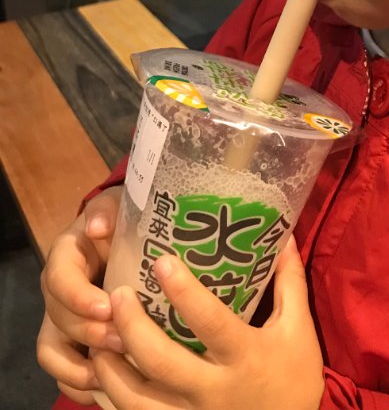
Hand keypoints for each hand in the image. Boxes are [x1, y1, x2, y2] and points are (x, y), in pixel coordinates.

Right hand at [37, 185, 124, 403]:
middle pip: (59, 319)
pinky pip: (62, 372)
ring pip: (53, 350)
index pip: (59, 279)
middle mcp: (59, 289)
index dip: (78, 297)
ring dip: (81, 365)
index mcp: (67, 255)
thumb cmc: (126, 219)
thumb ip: (107, 209)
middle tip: (127, 339)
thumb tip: (97, 226)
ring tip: (117, 368)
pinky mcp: (73, 341)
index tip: (107, 307)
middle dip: (90, 333)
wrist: (130, 234)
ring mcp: (63, 317)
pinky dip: (79, 385)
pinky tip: (107, 388)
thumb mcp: (120, 204)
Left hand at [93, 236, 324, 409]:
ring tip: (97, 334)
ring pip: (138, 399)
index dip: (183, 292)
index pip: (209, 322)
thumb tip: (284, 237)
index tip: (161, 261)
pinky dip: (111, 397)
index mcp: (245, 356)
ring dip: (111, 367)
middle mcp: (214, 391)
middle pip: (162, 360)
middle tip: (117, 294)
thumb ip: (289, 282)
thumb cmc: (294, 377)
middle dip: (132, 326)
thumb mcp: (298, 328)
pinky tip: (102, 373)